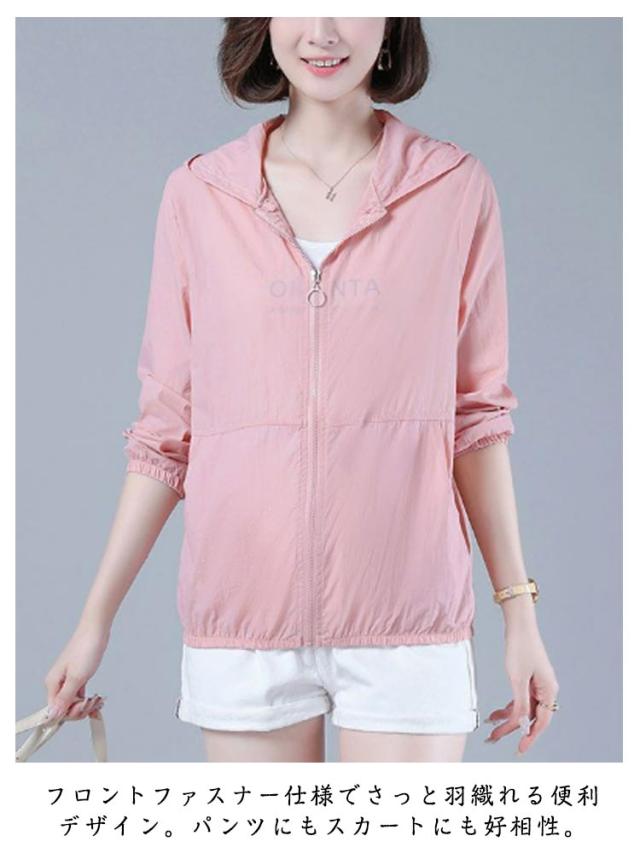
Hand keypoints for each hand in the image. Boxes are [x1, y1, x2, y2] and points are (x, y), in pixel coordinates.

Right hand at [44, 621, 109, 721]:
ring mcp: (68, 680)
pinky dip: (88, 699)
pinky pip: (80, 694)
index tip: (84, 708)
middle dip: (80, 709)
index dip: (70, 713)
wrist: (96, 630)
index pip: (55, 710)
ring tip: (98, 701)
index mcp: (52, 683)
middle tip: (94, 703)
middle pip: (65, 708)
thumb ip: (65, 698)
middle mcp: (58, 683)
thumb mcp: (76, 677)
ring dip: (86, 705)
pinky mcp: (78, 676)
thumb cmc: (86, 649)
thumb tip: (52, 715)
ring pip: (74, 702)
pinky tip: (98, 701)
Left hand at [484, 623, 559, 756]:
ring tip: (491, 727)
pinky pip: (520, 699)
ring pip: (523, 709)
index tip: (519, 749)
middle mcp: (546, 690)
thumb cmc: (520, 648)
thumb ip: (520, 702)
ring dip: (508, 718)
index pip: (540, 722)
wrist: (519, 624)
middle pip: (530, 717)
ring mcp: (538, 685)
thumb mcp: (517, 678)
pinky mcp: (529, 679)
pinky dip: (508, 706)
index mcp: (549, 691)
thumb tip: (520, 723)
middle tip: (494, 739)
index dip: (529, 737)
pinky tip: (496, 713)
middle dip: (512, 729)